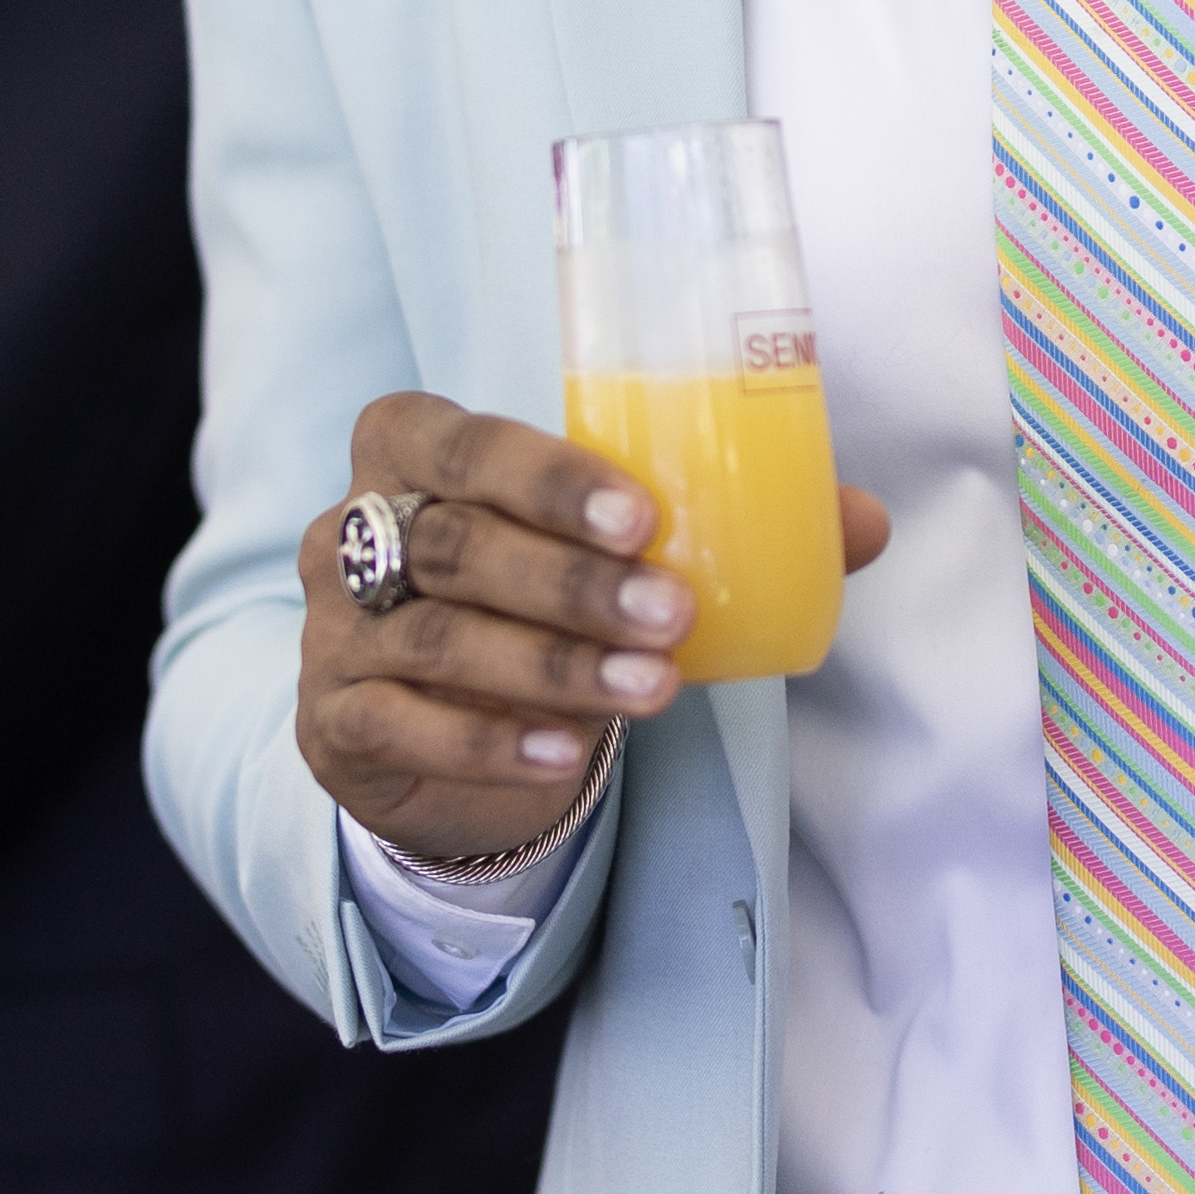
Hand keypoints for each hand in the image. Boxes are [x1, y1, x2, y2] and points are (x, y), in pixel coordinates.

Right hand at [292, 390, 887, 862]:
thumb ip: (731, 525)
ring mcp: (333, 626)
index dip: (548, 477)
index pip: (460, 442)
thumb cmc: (536, 595)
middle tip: (673, 614)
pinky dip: (488, 739)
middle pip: (454, 543)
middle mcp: (351, 526)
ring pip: (437, 635)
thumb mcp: (611, 551)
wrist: (445, 721)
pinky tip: (566, 751)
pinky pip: (401, 722)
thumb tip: (863, 521)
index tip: (646, 519)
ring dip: (552, 663)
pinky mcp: (330, 718)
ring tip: (651, 689)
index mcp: (412, 446)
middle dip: (570, 581)